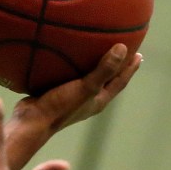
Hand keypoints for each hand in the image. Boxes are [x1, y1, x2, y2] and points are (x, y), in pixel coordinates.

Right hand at [11, 44, 142, 135]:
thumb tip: (123, 48)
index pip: (120, 83)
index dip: (130, 69)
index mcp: (98, 101)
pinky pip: (69, 74)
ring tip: (96, 47)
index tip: (139, 54)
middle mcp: (88, 100)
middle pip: (107, 80)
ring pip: (88, 77)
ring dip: (94, 64)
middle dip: (116, 66)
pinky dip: (73, 63)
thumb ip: (104, 70)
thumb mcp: (85, 87)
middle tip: (123, 49)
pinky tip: (66, 52)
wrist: (31, 121)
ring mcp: (72, 97)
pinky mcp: (57, 92)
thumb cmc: (60, 107)